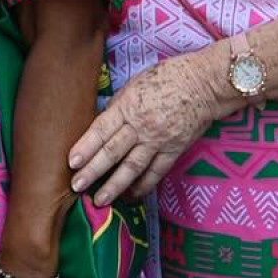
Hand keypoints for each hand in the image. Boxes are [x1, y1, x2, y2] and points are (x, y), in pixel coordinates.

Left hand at [68, 51, 226, 204]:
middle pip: (113, 152)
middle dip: (93, 171)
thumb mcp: (136, 84)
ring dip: (115, 185)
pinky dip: (143, 185)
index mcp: (129, 106)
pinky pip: (156, 172)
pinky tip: (131, 195)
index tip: (71, 162)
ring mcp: (159, 140)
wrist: (205, 83)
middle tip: (76, 186)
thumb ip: (119, 106)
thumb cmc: (169, 77)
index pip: (101, 129)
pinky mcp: (175, 150)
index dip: (85, 147)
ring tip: (100, 200)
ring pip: (132, 167)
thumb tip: (102, 123)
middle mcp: (142, 126)